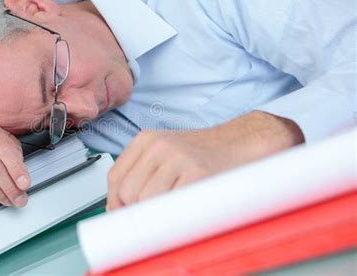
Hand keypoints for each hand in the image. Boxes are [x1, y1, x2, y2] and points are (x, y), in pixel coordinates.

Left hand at [106, 111, 303, 210]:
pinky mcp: (198, 172)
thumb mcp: (166, 153)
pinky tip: (183, 211)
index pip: (115, 177)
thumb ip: (144, 173)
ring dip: (154, 214)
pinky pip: (172, 204)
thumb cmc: (204, 152)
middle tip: (149, 219)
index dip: (115, 203)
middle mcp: (158, 145)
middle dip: (135, 211)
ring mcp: (178, 157)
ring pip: (145, 199)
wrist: (242, 142)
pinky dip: (173, 215)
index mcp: (147, 139)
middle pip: (127, 190)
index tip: (122, 216)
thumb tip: (123, 206)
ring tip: (169, 213)